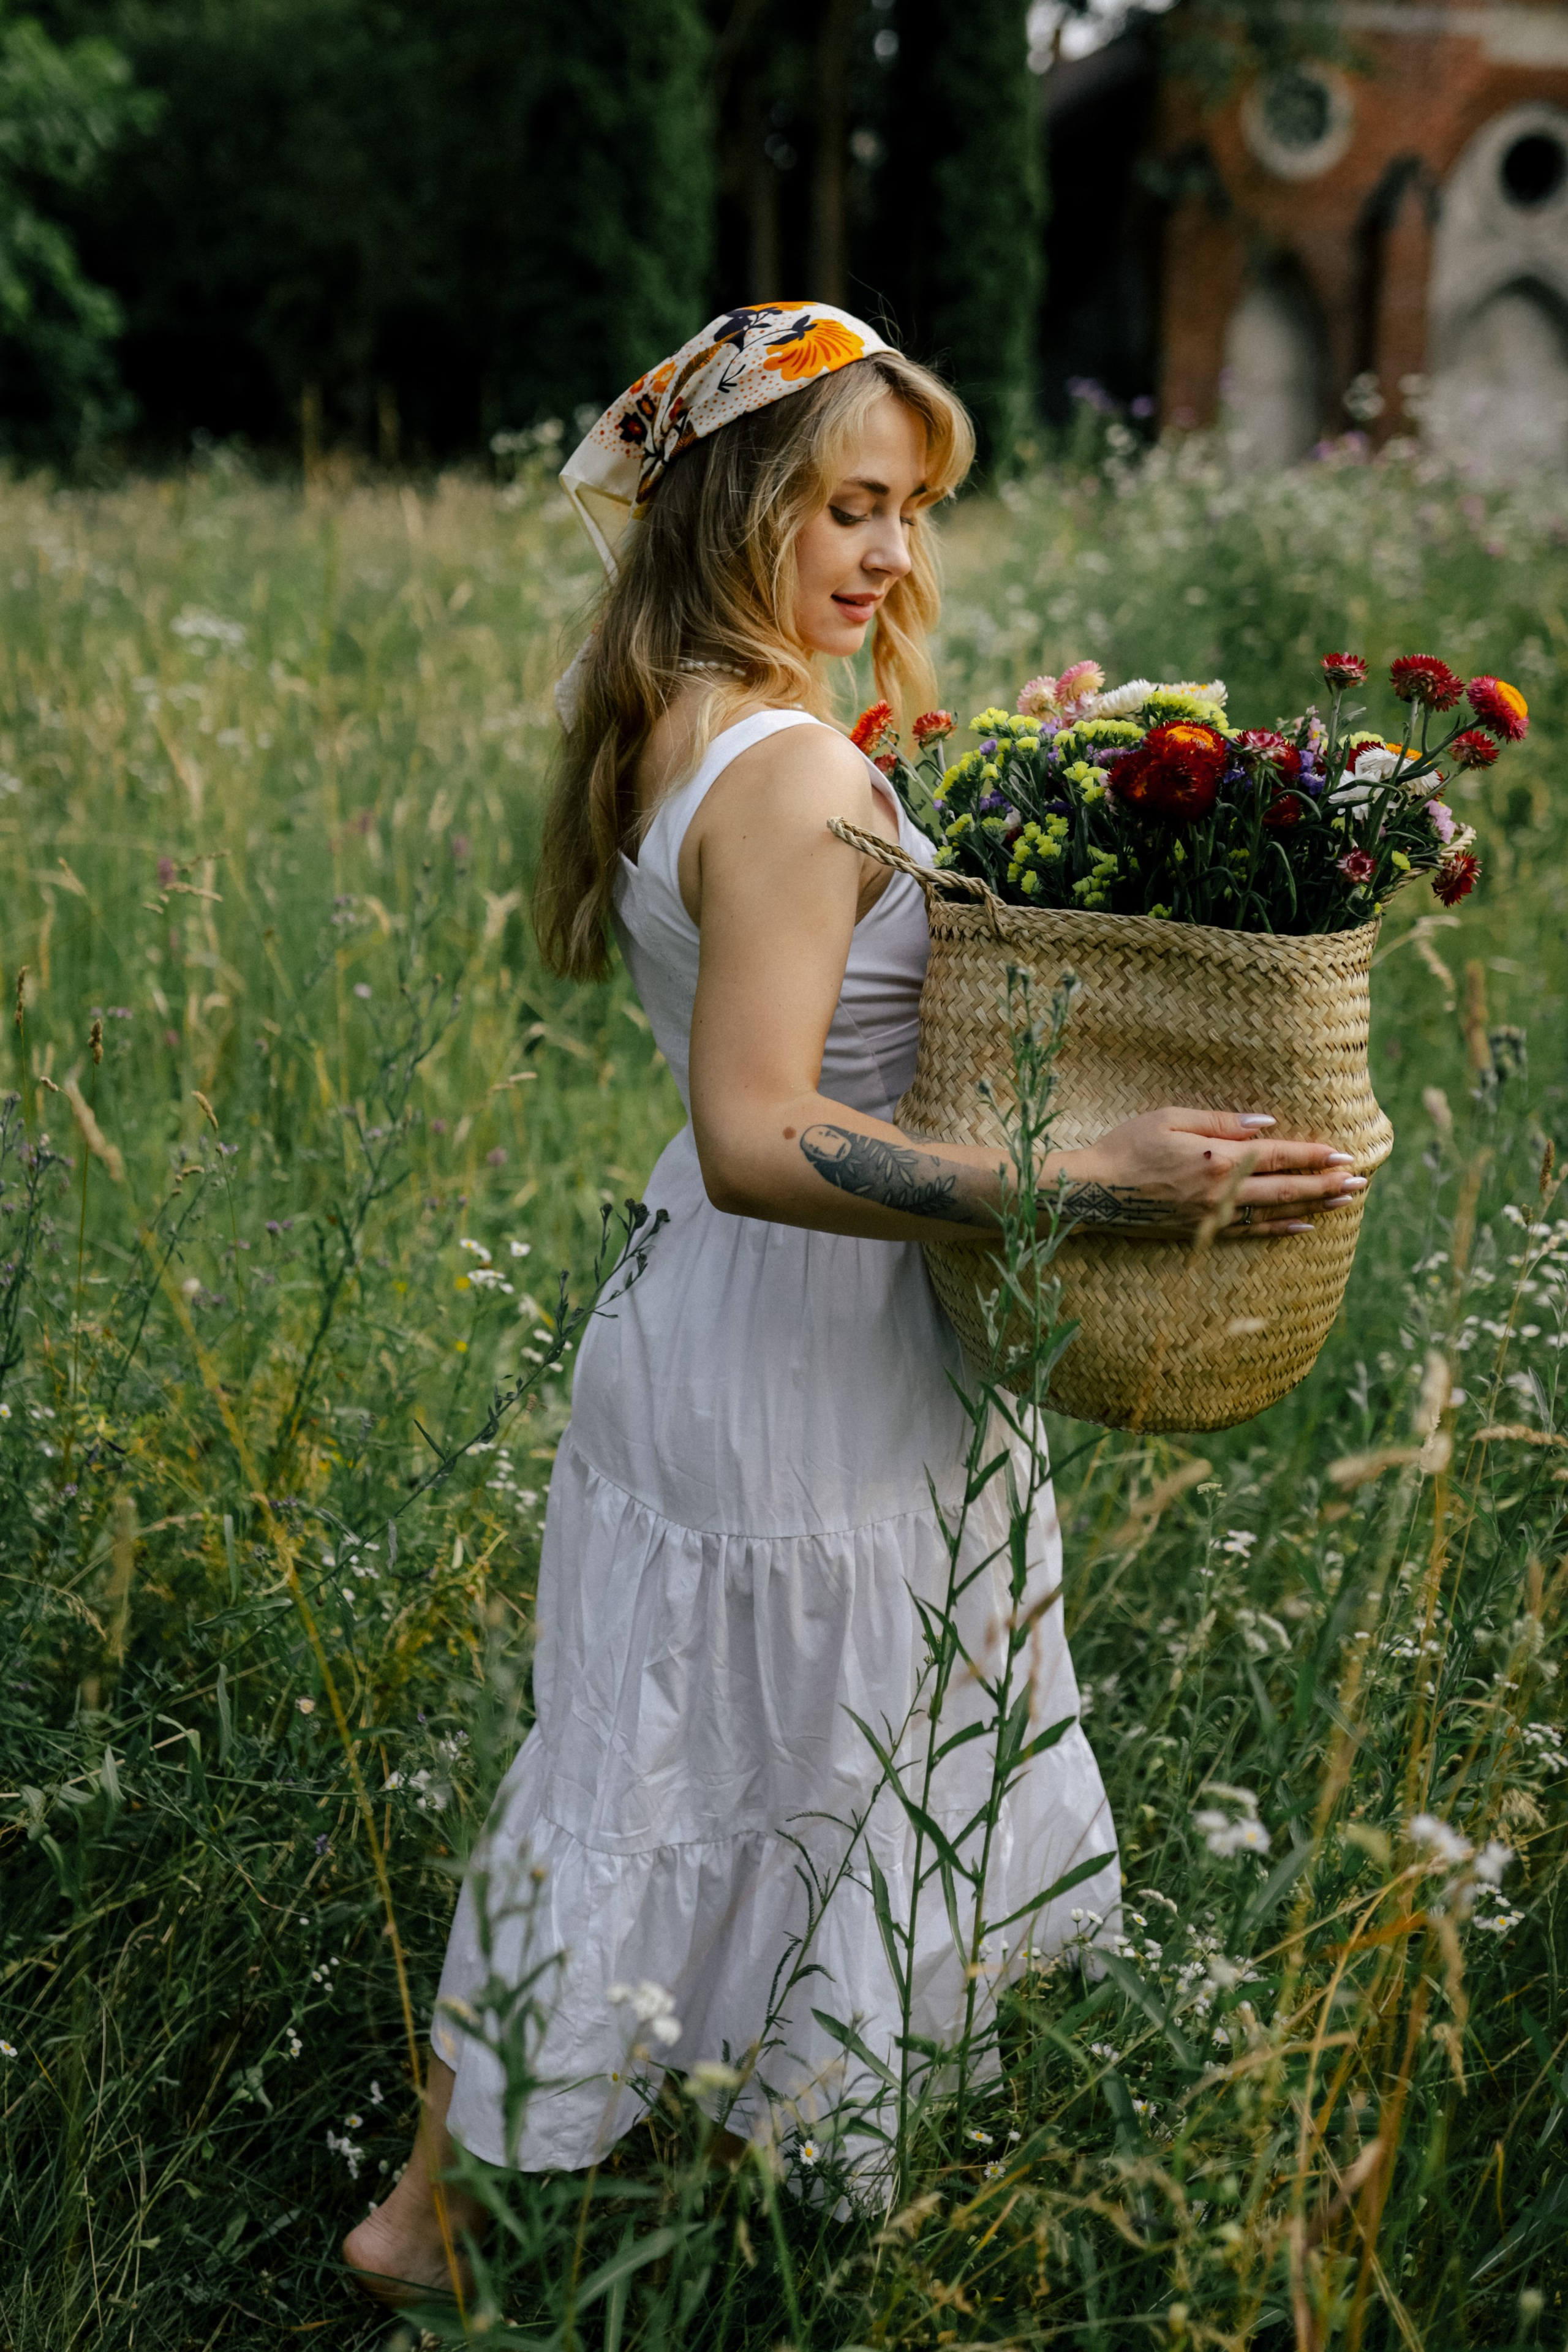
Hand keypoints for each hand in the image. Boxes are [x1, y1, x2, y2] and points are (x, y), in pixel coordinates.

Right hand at [1048, 1108, 1364, 1239]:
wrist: (1092, 1191)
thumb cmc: (1126, 1145)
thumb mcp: (1169, 1118)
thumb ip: (1220, 1121)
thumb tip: (1266, 1123)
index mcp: (1214, 1158)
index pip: (1276, 1156)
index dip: (1312, 1155)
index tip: (1343, 1153)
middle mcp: (1219, 1191)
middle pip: (1284, 1188)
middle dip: (1325, 1183)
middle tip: (1358, 1180)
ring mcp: (1212, 1216)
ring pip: (1274, 1213)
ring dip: (1312, 1206)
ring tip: (1344, 1200)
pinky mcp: (1201, 1232)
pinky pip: (1251, 1232)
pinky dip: (1281, 1230)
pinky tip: (1303, 1226)